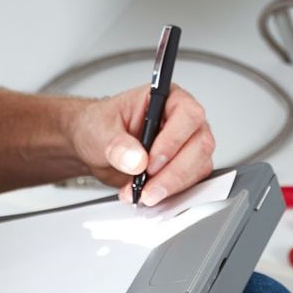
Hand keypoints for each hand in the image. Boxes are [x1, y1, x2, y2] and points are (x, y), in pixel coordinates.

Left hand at [70, 84, 215, 205]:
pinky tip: (148, 194)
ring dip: (171, 186)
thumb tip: (136, 159)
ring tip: (142, 193)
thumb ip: (118, 144)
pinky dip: (170, 193)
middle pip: (199, 145)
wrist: (93, 146)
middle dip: (173, 172)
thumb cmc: (99, 126)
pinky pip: (191, 182)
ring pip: (199, 166)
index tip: (151, 162)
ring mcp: (186, 144)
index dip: (173, 140)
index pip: (187, 115)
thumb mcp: (101, 130)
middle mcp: (182, 120)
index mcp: (165, 98)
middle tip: (147, 188)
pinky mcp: (184, 167)